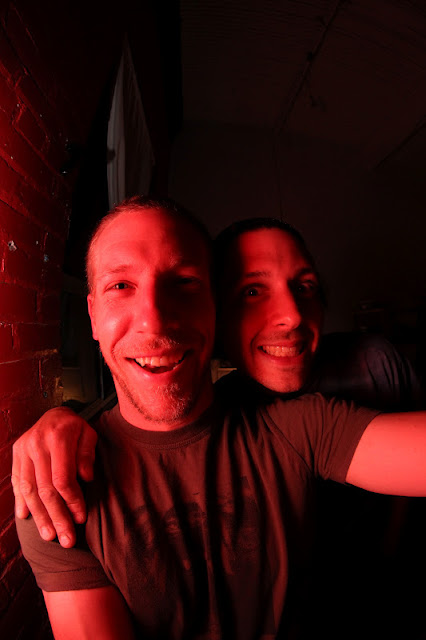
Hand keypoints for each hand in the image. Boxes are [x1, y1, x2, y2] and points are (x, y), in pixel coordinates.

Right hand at [12, 406, 96, 547]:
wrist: (55, 414)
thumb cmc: (76, 429)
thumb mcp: (89, 435)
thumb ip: (87, 455)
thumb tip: (86, 479)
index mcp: (57, 436)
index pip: (62, 478)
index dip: (71, 501)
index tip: (81, 518)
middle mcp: (36, 443)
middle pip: (45, 489)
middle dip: (57, 517)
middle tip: (67, 540)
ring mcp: (23, 450)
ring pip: (29, 490)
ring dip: (39, 516)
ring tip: (50, 537)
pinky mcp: (16, 456)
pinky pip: (17, 482)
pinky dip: (22, 502)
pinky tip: (27, 518)